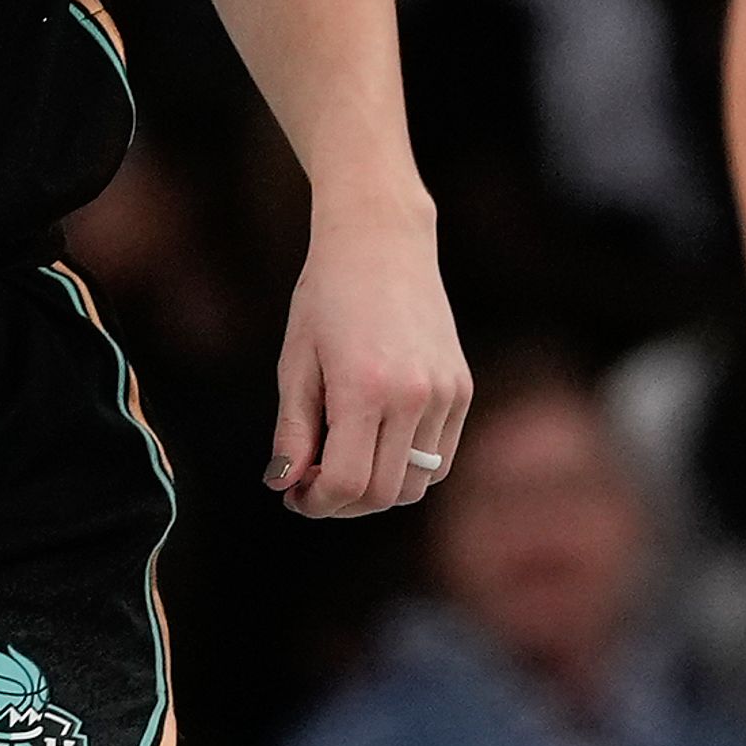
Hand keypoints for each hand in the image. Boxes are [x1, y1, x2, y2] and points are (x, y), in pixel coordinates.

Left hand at [263, 186, 467, 517]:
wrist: (381, 241)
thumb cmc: (326, 297)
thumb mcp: (296, 362)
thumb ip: (293, 431)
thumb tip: (284, 485)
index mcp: (365, 389)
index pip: (348, 484)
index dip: (316, 504)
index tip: (294, 495)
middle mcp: (414, 396)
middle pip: (383, 494)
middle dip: (343, 503)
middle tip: (313, 483)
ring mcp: (445, 393)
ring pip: (417, 483)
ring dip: (378, 489)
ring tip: (344, 461)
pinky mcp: (462, 388)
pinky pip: (439, 457)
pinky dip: (407, 465)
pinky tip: (377, 440)